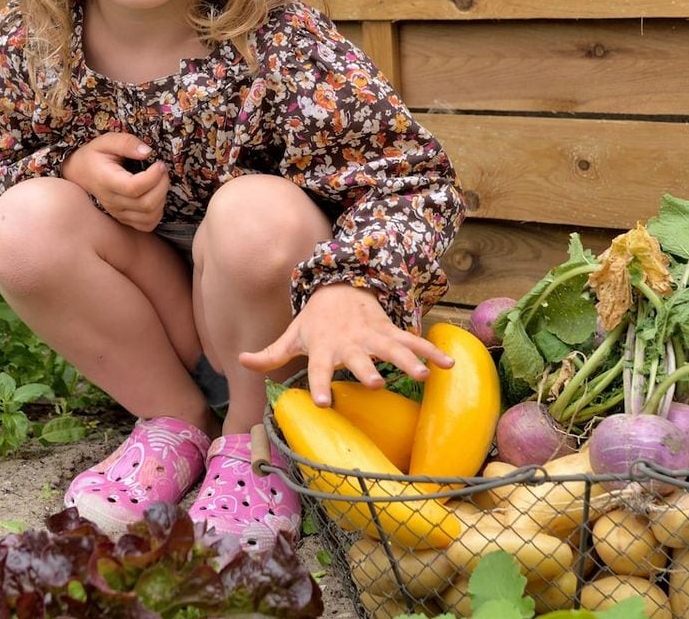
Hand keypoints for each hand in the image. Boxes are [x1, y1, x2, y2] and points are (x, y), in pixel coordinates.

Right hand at [62, 132, 169, 231]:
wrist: (81, 173)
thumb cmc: (95, 156)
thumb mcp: (107, 141)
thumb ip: (126, 143)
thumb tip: (147, 152)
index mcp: (106, 181)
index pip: (134, 188)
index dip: (153, 177)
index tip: (159, 164)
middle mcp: (112, 201)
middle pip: (146, 204)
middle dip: (162, 185)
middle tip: (162, 170)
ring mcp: (118, 213)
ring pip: (149, 217)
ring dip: (162, 198)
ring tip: (159, 181)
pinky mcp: (124, 219)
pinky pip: (147, 225)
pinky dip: (157, 213)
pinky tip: (155, 196)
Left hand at [239, 284, 452, 407]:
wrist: (341, 287)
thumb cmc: (315, 321)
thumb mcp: (292, 336)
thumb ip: (270, 355)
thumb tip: (239, 361)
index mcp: (323, 348)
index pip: (317, 369)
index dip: (318, 384)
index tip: (321, 401)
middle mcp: (350, 344)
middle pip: (358, 359)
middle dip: (367, 370)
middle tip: (376, 383)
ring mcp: (373, 337)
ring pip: (392, 349)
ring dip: (408, 361)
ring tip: (423, 375)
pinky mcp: (391, 332)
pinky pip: (414, 342)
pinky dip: (432, 352)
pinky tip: (449, 365)